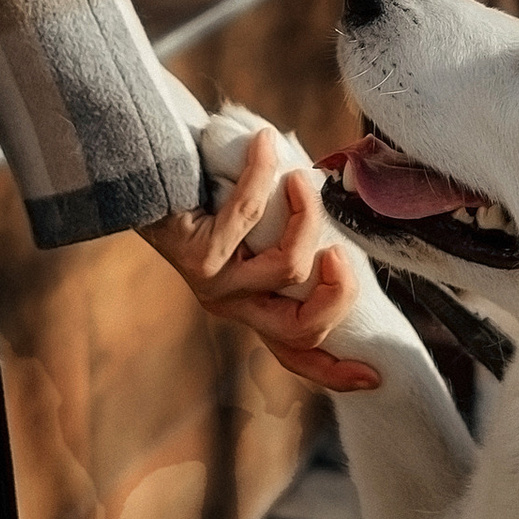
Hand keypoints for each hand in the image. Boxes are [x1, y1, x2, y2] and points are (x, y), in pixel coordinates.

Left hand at [139, 126, 381, 392]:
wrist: (144, 162)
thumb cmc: (211, 186)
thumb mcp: (264, 221)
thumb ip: (295, 230)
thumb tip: (337, 209)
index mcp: (252, 303)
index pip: (295, 352)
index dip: (333, 370)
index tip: (374, 376)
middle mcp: (233, 303)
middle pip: (300, 329)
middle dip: (338, 294)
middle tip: (341, 252)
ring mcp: (214, 283)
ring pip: (287, 270)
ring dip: (305, 216)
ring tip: (300, 178)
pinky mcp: (197, 254)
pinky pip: (247, 215)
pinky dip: (263, 173)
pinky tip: (265, 142)